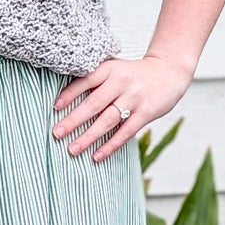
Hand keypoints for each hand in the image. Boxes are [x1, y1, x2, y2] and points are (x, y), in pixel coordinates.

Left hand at [51, 52, 193, 161]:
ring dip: (88, 136)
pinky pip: (125, 132)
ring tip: (72, 149)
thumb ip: (95, 80)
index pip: (86, 81)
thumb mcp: (115, 69)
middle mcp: (121, 82)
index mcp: (110, 69)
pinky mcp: (146, 113)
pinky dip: (110, 145)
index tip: (55, 108)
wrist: (168, 73)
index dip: (70, 94)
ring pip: (107, 120)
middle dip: (73, 120)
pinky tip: (97, 156)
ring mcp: (134, 98)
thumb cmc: (133, 75)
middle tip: (56, 133)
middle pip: (94, 104)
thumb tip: (64, 99)